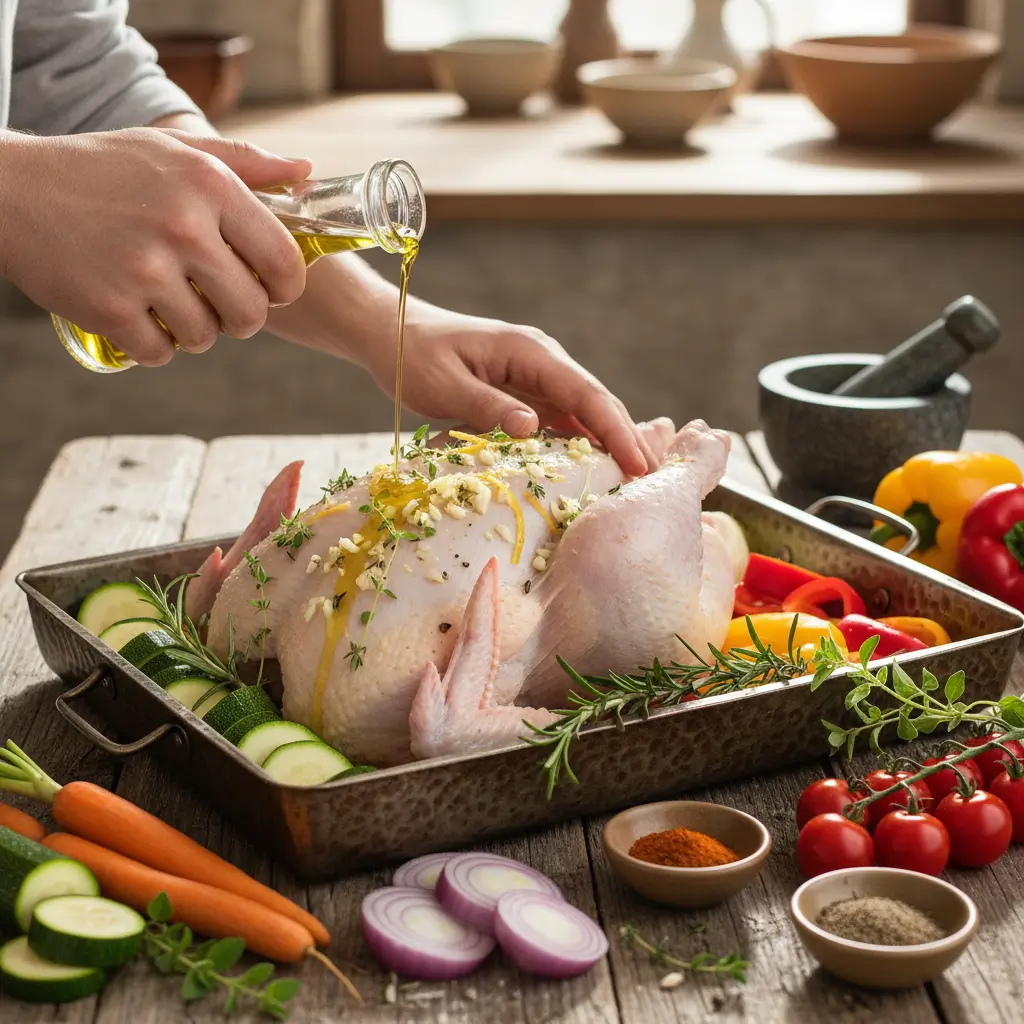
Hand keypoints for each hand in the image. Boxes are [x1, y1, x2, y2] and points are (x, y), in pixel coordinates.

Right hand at [0, 128, 310, 365]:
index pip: (284, 261)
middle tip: (216, 302)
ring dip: (193, 330)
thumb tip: (307, 174)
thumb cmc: (102, 169)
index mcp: (209, 185)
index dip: (285, 287)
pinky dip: (151, 345)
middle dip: (239, 317)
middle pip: (250, 312)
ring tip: (167, 301)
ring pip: (206, 337)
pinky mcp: (110, 309)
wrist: (10, 190)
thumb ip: (245, 163)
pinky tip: (136, 315)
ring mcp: (144, 271)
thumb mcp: (174, 148)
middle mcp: (182, 227)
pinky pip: (160, 354)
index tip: (271, 289)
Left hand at [368, 308, 653, 475]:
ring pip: (583, 414)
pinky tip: (595, 470)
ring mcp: (536, 377)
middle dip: (627, 440)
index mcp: (530, 351)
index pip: (586, 393)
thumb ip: (488, 405)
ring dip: (609, 445)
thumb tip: (534, 429)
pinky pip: (561, 420)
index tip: (639, 464)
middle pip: (596, 403)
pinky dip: (581, 444)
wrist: (392, 333)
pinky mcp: (525, 393)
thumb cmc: (413, 355)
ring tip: (633, 484)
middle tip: (652, 483)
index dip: (616, 430)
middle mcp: (543, 361)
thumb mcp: (445, 383)